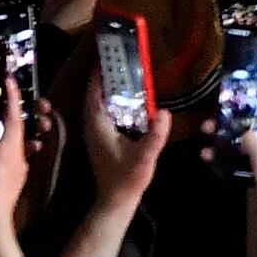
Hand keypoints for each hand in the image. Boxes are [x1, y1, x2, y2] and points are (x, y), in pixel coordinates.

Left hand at [83, 65, 170, 209]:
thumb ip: (155, 135)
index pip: (94, 94)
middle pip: (94, 96)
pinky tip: (126, 100)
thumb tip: (164, 112)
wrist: (116, 200)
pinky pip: (102, 114)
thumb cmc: (128, 178)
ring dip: (106, 90)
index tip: (106, 57)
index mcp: (98, 126)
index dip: (98, 76)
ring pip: (97, 105)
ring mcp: (95, 134)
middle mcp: (93, 127)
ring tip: (122, 75)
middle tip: (118, 61)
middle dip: (103, 78)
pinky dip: (110, 102)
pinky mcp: (101, 140)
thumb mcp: (145, 156)